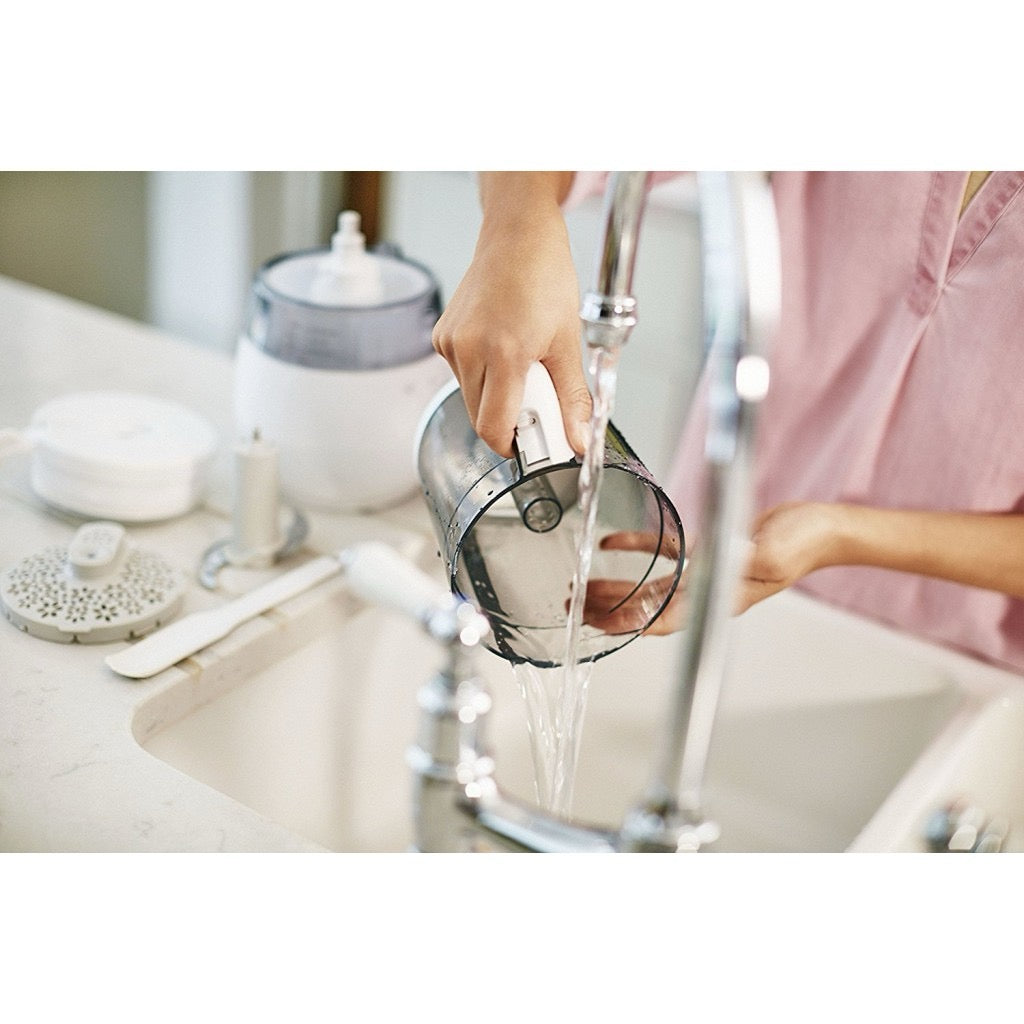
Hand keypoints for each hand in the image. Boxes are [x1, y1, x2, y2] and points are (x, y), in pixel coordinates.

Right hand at [431, 173, 590, 456]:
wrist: (518, 235)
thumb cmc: (544, 277)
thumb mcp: (569, 343)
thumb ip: (573, 399)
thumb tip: (580, 441)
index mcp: (504, 353)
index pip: (493, 428)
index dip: (512, 446)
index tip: (532, 443)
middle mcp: (469, 349)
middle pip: (480, 417)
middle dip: (508, 418)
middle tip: (536, 394)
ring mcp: (450, 343)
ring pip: (470, 398)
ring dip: (495, 396)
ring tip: (520, 363)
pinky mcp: (442, 337)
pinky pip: (461, 375)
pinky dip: (482, 374)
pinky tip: (501, 346)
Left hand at [583, 501, 839, 635]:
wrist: (823, 527)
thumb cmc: (806, 542)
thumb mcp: (773, 553)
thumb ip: (744, 562)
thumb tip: (714, 565)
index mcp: (719, 600)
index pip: (662, 620)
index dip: (628, 623)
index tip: (596, 624)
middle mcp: (706, 593)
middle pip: (646, 608)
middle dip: (608, 610)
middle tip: (574, 608)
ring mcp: (706, 575)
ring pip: (648, 586)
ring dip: (615, 586)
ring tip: (582, 587)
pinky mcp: (708, 552)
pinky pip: (663, 554)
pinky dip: (636, 549)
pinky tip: (611, 543)